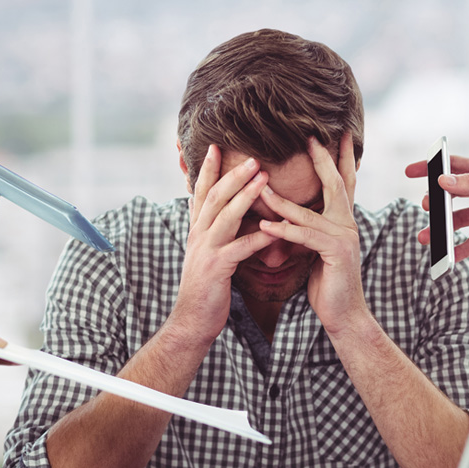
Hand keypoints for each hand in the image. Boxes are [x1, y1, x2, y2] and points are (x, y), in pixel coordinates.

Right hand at [170, 145, 277, 342]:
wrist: (191, 320)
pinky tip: (276, 229)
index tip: (217, 147)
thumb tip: (221, 215)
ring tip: (264, 178)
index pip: (202, 193)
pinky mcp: (217, 268)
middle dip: (232, 174)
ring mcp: (206, 251)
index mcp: (197, 230)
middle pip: (215, 197)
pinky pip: (240, 248)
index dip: (208, 170)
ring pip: (226, 216)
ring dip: (245, 195)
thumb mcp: (206, 254)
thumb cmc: (205, 288)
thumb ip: (213, 233)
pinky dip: (259, 237)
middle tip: (253, 156)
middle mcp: (198, 236)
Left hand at [259, 133, 365, 334]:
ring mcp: (344, 238)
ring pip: (309, 212)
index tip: (335, 135)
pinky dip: (284, 230)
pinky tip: (265, 226)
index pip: (342, 183)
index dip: (339, 158)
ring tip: (260, 186)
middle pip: (336, 184)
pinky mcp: (336, 253)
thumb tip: (289, 215)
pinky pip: (305, 236)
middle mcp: (348, 224)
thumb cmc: (327, 283)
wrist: (343, 314)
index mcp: (343, 221)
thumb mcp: (316, 250)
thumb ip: (308, 230)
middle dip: (323, 159)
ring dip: (281, 200)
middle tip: (310, 137)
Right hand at [404, 155, 468, 260]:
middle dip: (435, 203)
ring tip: (425, 237)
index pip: (451, 167)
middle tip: (425, 207)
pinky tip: (446, 257)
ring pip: (458, 222)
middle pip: (451, 197)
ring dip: (442, 230)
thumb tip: (442, 182)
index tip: (410, 172)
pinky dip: (460, 250)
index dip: (430, 168)